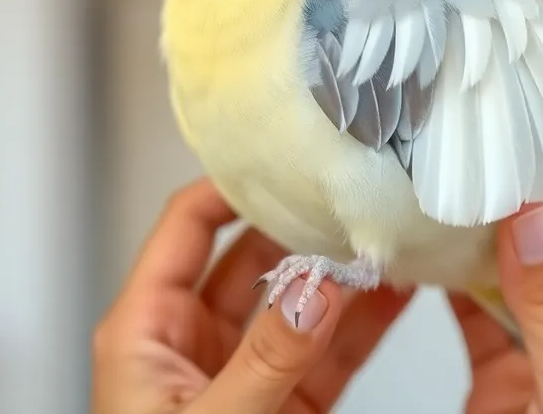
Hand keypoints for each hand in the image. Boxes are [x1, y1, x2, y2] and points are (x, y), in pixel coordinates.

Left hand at [92, 180, 414, 412]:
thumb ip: (267, 358)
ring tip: (389, 232)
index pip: (187, 225)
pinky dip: (360, 322)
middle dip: (303, 225)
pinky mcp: (281, 403)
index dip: (233, 184)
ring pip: (294, 300)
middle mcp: (189, 340)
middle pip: (250, 255)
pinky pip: (322, 349)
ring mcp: (239, 371)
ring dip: (340, 271)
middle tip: (354, 190)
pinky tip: (397, 293)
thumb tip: (316, 284)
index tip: (289, 154)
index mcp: (145, 331)